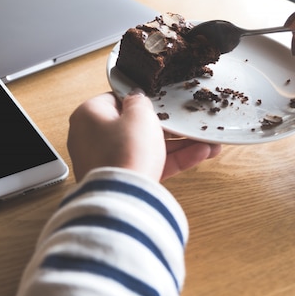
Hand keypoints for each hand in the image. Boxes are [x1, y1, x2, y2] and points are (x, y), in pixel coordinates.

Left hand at [67, 91, 220, 182]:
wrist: (123, 197)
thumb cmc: (126, 151)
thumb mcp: (139, 115)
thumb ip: (139, 101)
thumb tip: (137, 98)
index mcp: (88, 115)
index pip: (116, 100)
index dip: (140, 100)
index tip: (161, 102)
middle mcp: (92, 139)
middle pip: (134, 126)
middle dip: (168, 126)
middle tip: (187, 122)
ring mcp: (106, 162)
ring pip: (146, 148)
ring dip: (178, 144)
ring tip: (205, 140)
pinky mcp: (121, 181)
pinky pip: (149, 165)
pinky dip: (172, 160)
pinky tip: (200, 153)